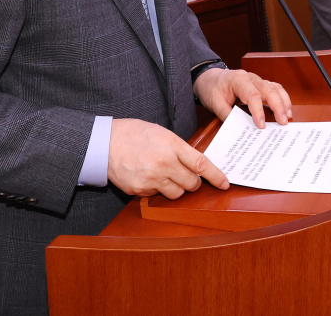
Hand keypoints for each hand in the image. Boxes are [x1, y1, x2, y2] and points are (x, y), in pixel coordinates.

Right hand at [107, 118, 227, 197]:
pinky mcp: (140, 190)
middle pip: (191, 183)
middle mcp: (164, 164)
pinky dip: (157, 189)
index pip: (201, 164)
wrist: (105, 143)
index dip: (216, 176)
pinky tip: (148, 176)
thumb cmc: (134, 134)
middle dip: (193, 183)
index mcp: (171, 145)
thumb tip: (195, 165)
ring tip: (166, 175)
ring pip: (177, 194)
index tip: (225, 184)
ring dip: (177, 188)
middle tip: (188, 176)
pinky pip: (158, 196)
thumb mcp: (161, 134)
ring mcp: (151, 179)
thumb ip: (179, 149)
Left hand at [193, 67, 291, 127]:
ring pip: (275, 88)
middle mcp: (251, 78)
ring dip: (284, 102)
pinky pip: (275, 90)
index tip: (261, 125)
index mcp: (238, 80)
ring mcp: (257, 80)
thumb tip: (239, 129)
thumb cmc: (212, 88)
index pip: (252, 95)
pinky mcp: (260, 85)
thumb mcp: (214, 102)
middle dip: (278, 106)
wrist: (210, 78)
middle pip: (269, 90)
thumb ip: (226, 114)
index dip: (258, 111)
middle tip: (283, 123)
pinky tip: (286, 110)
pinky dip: (282, 99)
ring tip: (288, 117)